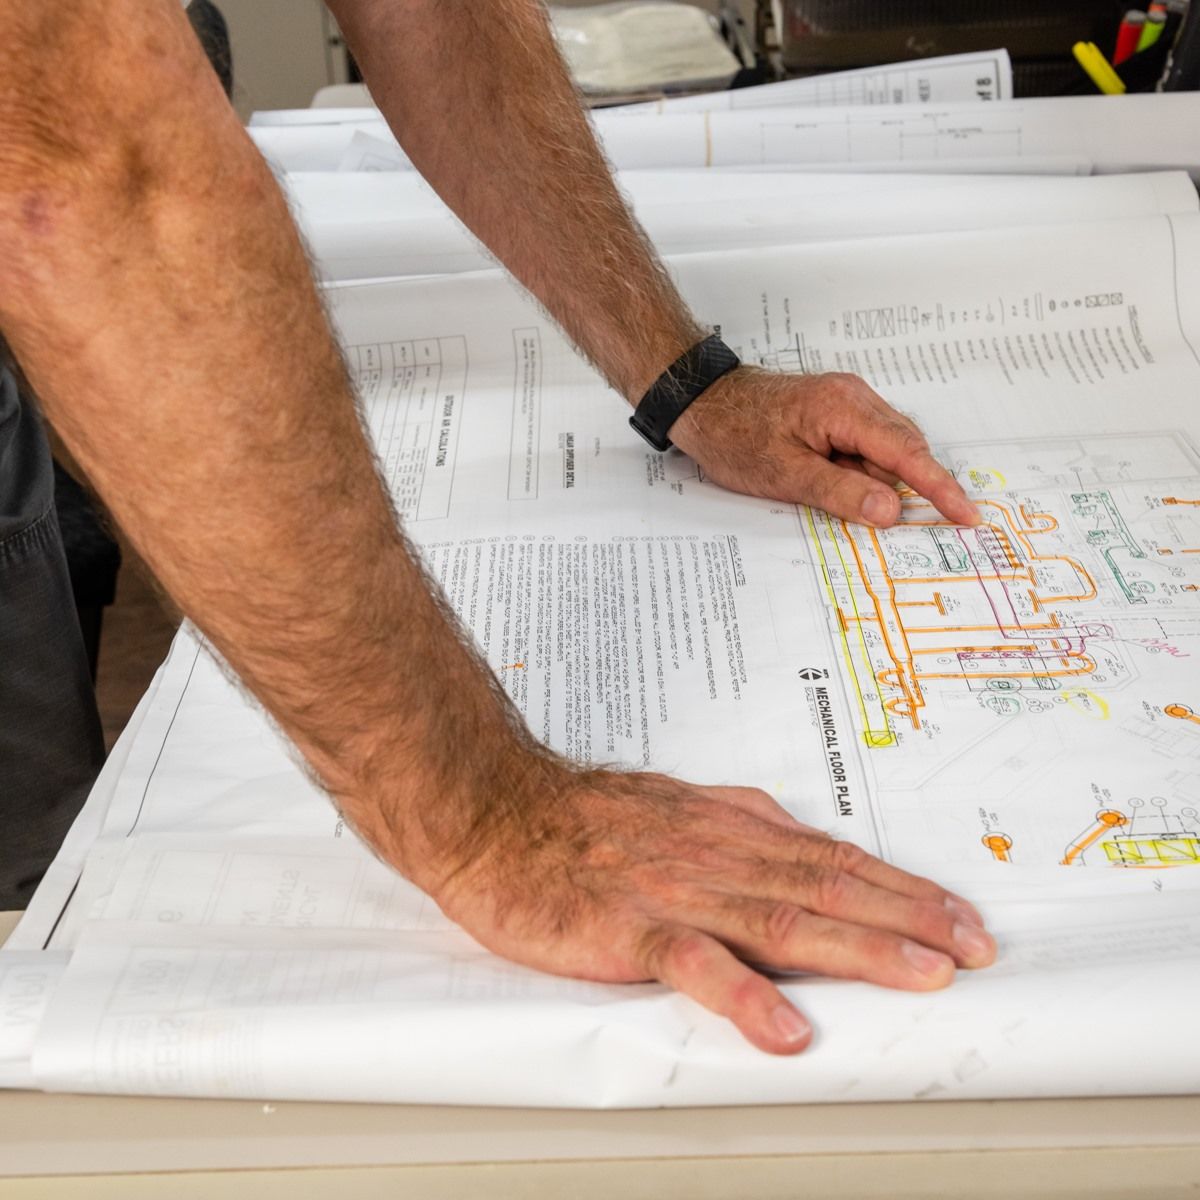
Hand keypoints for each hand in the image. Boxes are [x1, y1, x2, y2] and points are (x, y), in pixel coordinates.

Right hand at [428, 754, 995, 1054]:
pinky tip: (786, 1030)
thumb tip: (801, 838)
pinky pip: (693, 963)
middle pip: (827, 887)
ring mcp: (674, 891)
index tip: (958, 919)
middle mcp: (716, 855)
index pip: (834, 860)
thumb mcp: (677, 805)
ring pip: (780, 919)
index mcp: (730, 830)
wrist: (498, 810)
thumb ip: (740, 824)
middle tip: (973, 948)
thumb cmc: (582, 817)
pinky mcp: (626, 928)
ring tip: (921, 975)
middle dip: (909, 918)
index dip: (903, 890)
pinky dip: (743, 996)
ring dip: (857, 947)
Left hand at [669, 367, 979, 527]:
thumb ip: (841, 493)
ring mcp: (847, 403)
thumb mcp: (786, 475)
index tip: (967, 515)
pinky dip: (862, 471)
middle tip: (898, 522)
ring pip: (885, 451)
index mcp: (845, 409)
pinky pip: (866, 447)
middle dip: (906, 489)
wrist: (703, 403)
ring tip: (825, 490)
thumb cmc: (735, 436)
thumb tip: (891, 510)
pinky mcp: (837, 414)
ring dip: (874, 481)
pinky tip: (833, 483)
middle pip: (903, 451)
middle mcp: (855, 398)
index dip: (940, 488)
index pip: (908, 454)